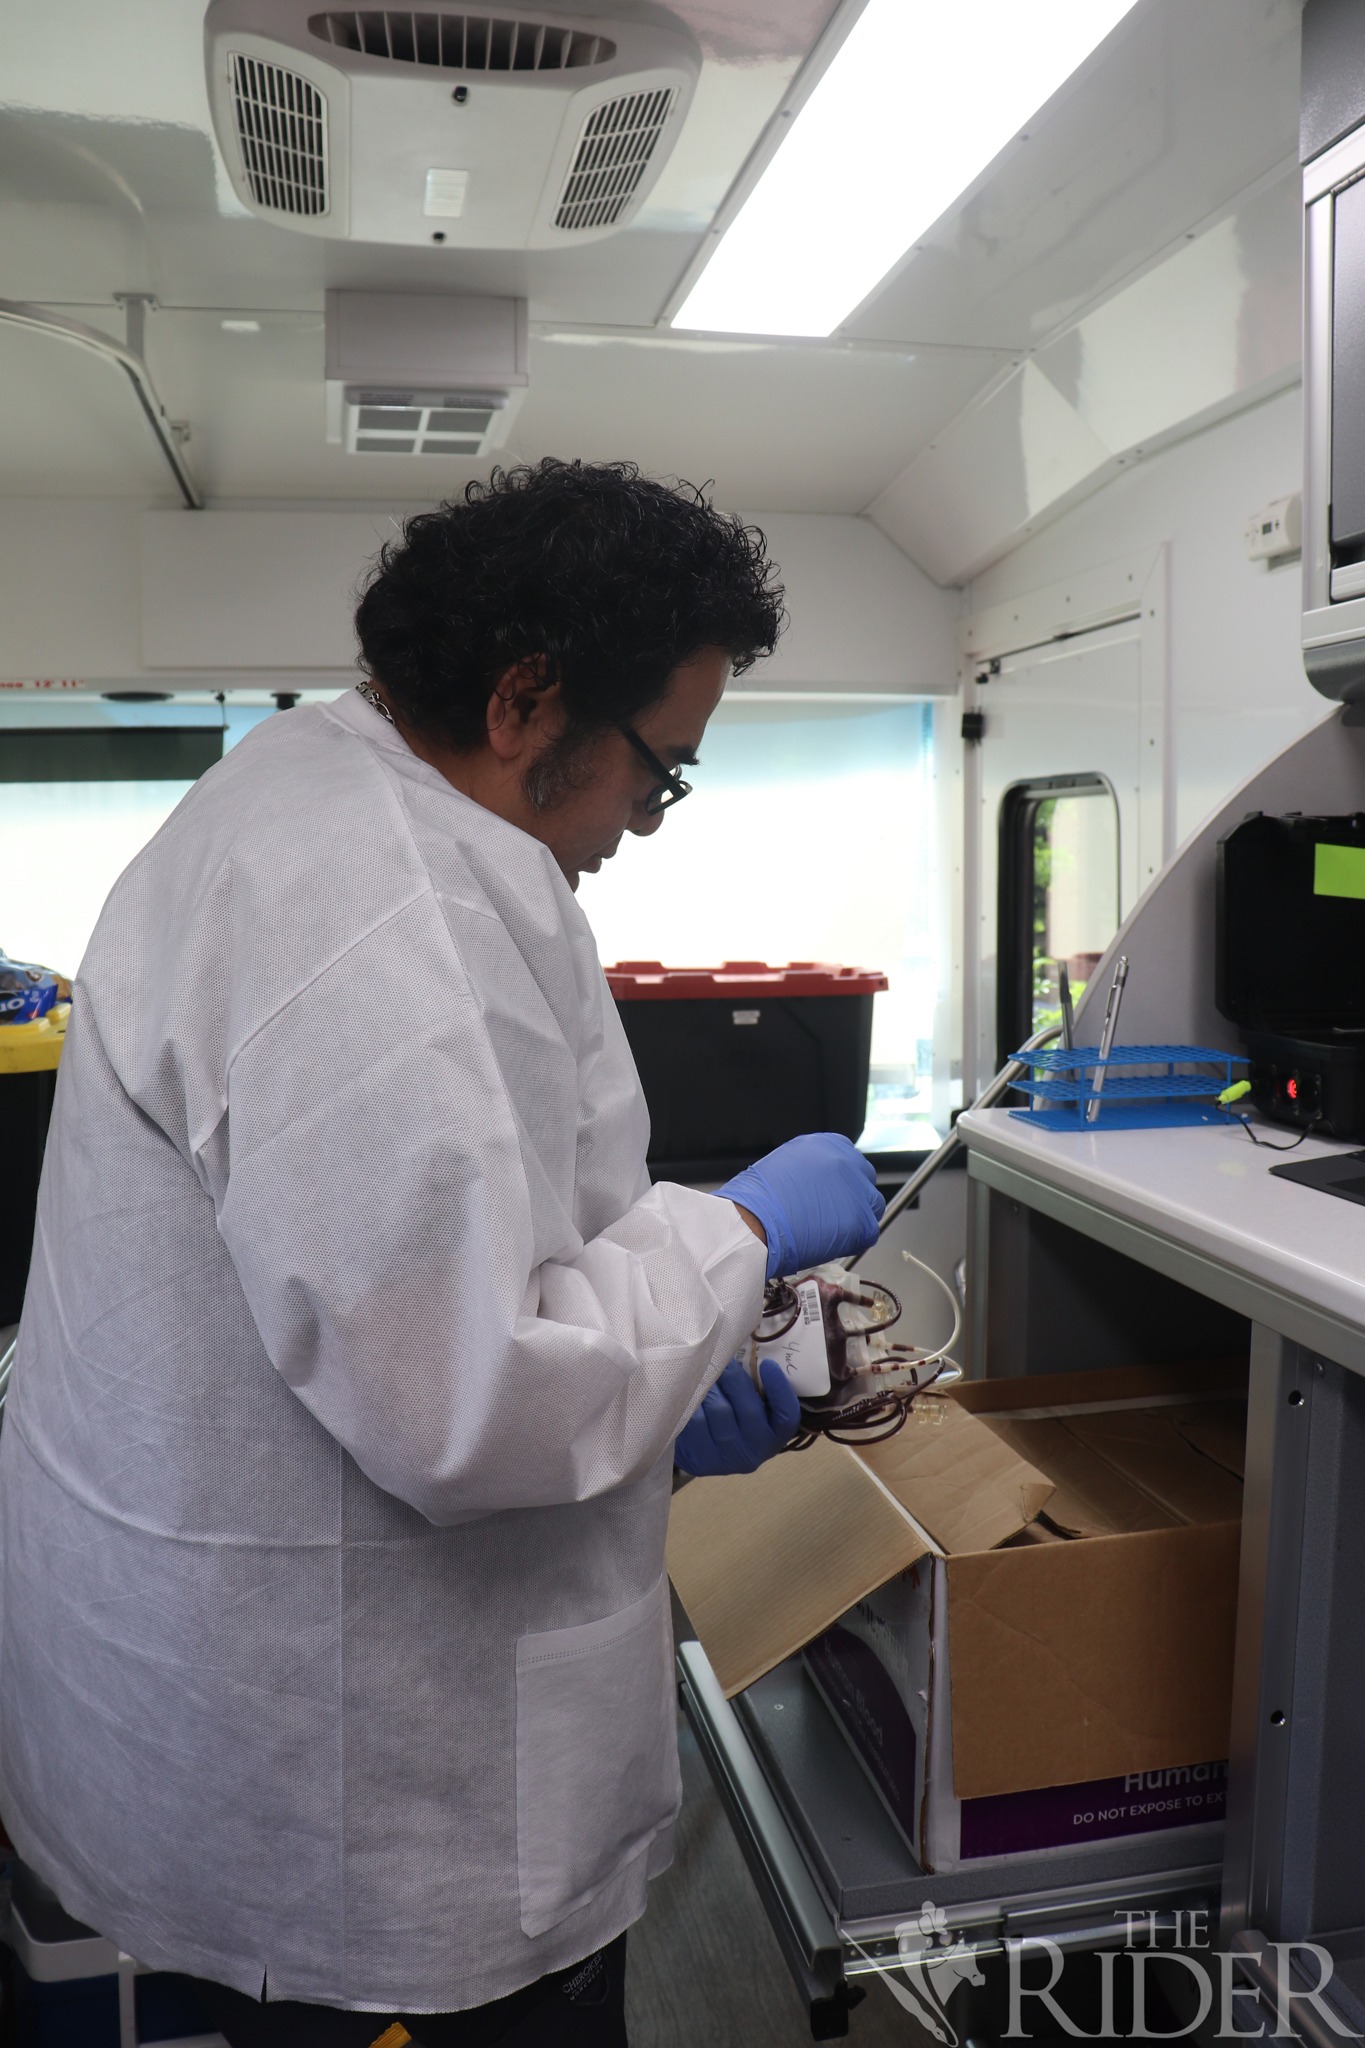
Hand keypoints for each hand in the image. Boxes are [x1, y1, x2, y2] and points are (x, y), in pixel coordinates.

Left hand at [674, 1358, 800, 1476]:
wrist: (703, 1449)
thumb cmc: (734, 1415)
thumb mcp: (753, 1405)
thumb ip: (757, 1386)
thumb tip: (749, 1345)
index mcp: (775, 1435)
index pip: (786, 1416)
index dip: (780, 1390)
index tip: (768, 1364)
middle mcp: (756, 1452)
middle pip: (749, 1411)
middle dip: (734, 1379)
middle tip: (722, 1359)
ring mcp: (728, 1460)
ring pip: (720, 1413)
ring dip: (711, 1386)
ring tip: (703, 1370)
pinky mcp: (701, 1459)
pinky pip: (696, 1422)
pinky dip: (692, 1400)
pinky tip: (689, 1389)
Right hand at [716, 1131, 883, 1280]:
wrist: (752, 1222)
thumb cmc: (756, 1198)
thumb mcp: (785, 1165)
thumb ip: (809, 1170)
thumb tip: (815, 1183)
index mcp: (827, 1144)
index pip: (849, 1160)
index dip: (842, 1182)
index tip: (834, 1194)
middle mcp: (846, 1162)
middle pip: (864, 1180)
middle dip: (853, 1197)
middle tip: (834, 1214)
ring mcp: (856, 1192)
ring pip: (871, 1206)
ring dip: (857, 1218)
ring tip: (832, 1231)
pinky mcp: (860, 1221)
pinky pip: (869, 1233)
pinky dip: (855, 1241)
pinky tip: (834, 1244)